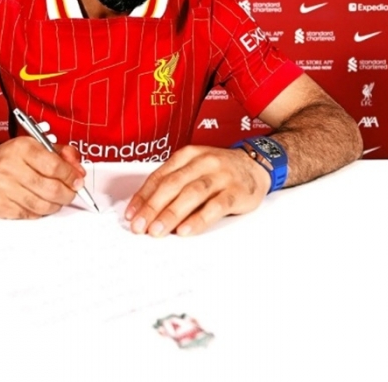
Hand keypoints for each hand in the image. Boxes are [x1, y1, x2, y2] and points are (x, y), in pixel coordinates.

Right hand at [0, 137, 85, 218]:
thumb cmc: (12, 157)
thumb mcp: (37, 146)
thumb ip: (62, 154)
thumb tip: (78, 171)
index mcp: (22, 148)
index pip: (54, 166)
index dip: (70, 176)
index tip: (78, 181)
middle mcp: (10, 167)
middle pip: (50, 188)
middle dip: (67, 194)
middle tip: (71, 193)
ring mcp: (2, 188)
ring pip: (41, 205)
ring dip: (55, 205)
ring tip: (57, 199)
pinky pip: (29, 214)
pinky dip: (40, 212)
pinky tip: (40, 203)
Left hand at [124, 145, 270, 236]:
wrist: (256, 165)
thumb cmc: (219, 171)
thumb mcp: (194, 167)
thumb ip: (174, 183)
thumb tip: (147, 210)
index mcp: (188, 155)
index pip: (160, 176)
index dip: (143, 196)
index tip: (131, 215)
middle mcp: (203, 162)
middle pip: (172, 184)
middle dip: (152, 207)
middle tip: (139, 226)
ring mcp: (221, 176)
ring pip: (191, 194)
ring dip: (171, 214)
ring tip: (157, 231)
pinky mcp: (237, 191)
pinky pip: (215, 206)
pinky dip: (198, 219)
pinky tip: (185, 231)